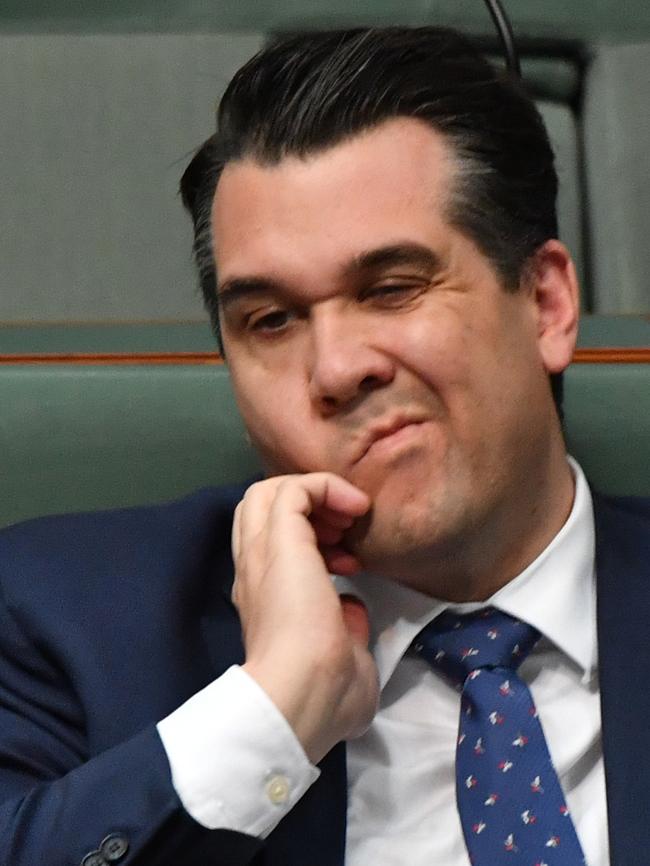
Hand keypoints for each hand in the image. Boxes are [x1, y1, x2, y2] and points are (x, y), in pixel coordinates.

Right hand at [232, 473, 379, 763]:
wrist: (302, 697)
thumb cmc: (323, 696)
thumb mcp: (344, 658)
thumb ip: (346, 630)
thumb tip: (351, 609)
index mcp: (265, 600)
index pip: (271, 545)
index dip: (312, 540)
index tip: (349, 565)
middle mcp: (255, 571)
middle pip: (259, 510)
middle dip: (304, 509)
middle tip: (342, 533)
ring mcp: (262, 553)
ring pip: (266, 492)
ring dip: (311, 494)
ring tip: (346, 517)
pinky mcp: (280, 538)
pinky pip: (294, 489)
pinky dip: (325, 486)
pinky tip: (355, 508)